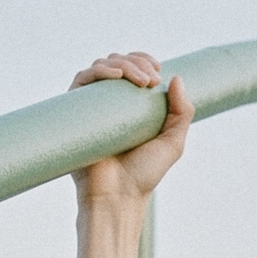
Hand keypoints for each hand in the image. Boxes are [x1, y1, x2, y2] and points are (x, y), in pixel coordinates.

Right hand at [69, 53, 193, 208]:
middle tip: (150, 79)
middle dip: (136, 62)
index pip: (132, 70)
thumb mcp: (172, 143)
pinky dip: (97, 71)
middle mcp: (108, 104)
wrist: (117, 196)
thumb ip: (182, 113)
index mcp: (129, 107)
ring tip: (139, 80)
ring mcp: (91, 108)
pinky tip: (115, 75)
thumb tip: (176, 78)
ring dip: (122, 64)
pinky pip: (81, 81)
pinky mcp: (74, 113)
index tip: (158, 69)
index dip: (143, 61)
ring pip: (101, 68)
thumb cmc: (143, 175)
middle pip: (117, 64)